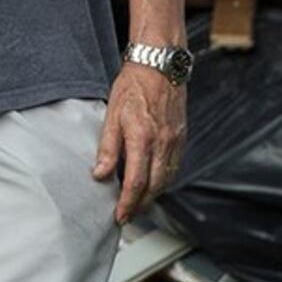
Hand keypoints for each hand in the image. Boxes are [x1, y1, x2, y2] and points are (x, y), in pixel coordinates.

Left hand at [91, 64, 186, 222]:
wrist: (160, 65)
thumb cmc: (134, 86)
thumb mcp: (112, 114)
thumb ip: (107, 147)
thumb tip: (100, 174)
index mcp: (142, 138)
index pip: (135, 181)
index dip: (128, 203)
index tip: (120, 215)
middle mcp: (163, 143)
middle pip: (154, 187)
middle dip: (141, 206)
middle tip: (127, 215)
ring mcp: (175, 141)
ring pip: (167, 179)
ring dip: (153, 196)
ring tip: (138, 203)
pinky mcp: (181, 137)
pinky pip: (174, 167)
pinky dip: (164, 180)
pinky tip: (153, 182)